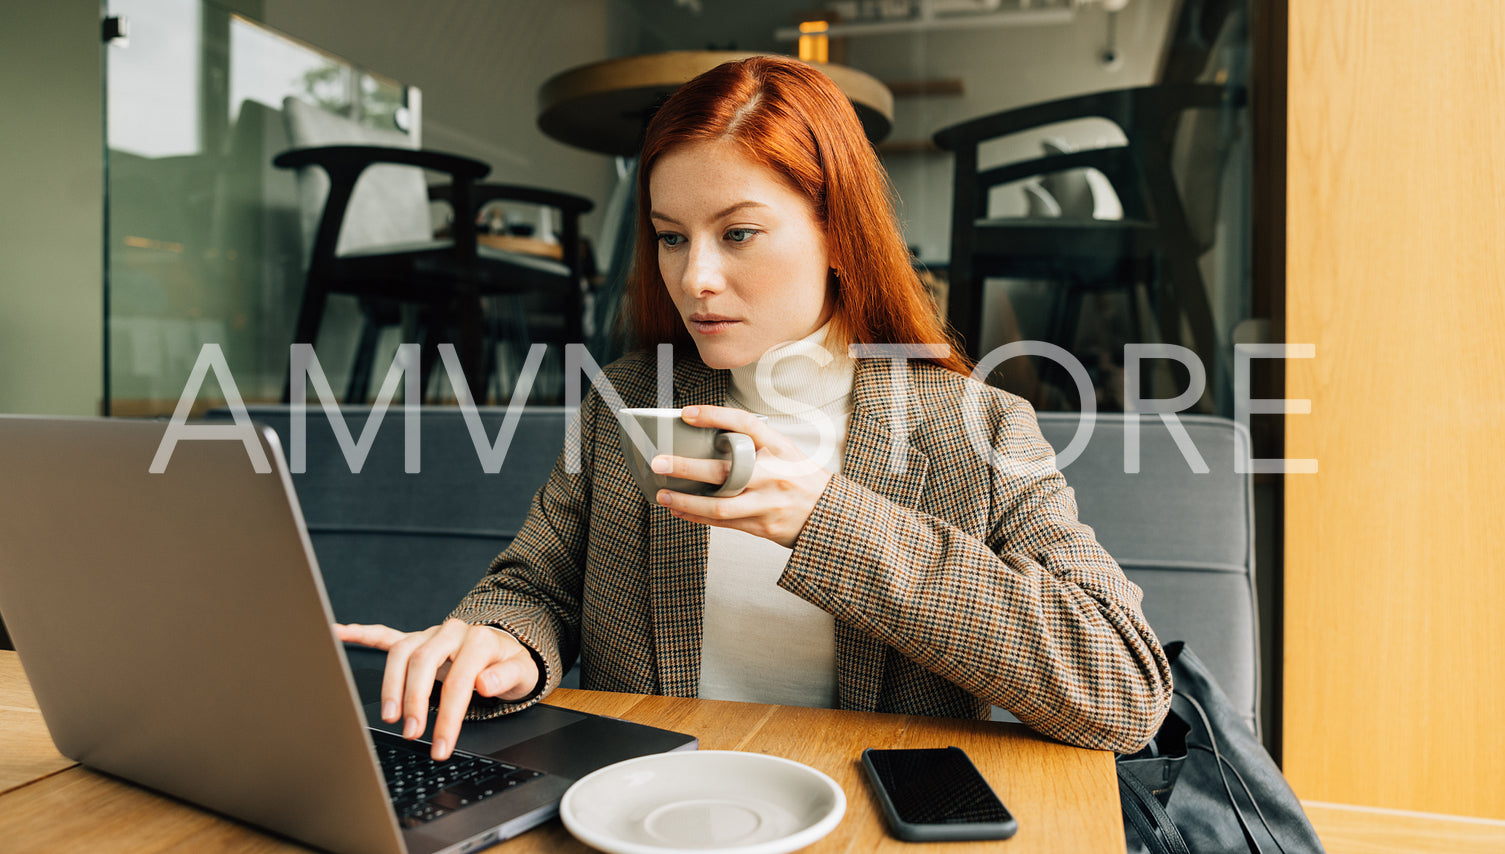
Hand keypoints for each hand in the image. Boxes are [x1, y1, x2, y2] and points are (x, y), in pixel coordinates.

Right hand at [336, 619, 539, 760]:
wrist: (506, 648)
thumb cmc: (510, 663)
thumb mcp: (523, 673)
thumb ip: (506, 676)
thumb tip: (483, 683)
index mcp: (478, 640)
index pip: (458, 681)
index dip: (448, 716)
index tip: (440, 745)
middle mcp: (451, 633)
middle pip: (422, 661)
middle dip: (413, 701)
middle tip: (411, 732)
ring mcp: (431, 635)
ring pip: (401, 652)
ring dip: (392, 684)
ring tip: (389, 715)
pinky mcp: (418, 639)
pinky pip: (387, 635)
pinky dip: (363, 634)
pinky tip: (340, 632)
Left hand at [651, 405, 831, 548]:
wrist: (828, 515)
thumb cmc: (802, 478)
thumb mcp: (786, 451)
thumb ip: (756, 444)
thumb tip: (711, 437)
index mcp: (780, 448)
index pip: (745, 424)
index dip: (715, 416)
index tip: (687, 413)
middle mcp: (773, 475)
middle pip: (724, 471)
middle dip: (687, 467)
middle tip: (660, 462)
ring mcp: (766, 503)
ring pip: (719, 505)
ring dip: (686, 501)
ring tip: (663, 494)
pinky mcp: (762, 526)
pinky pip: (723, 522)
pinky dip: (698, 517)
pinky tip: (680, 510)